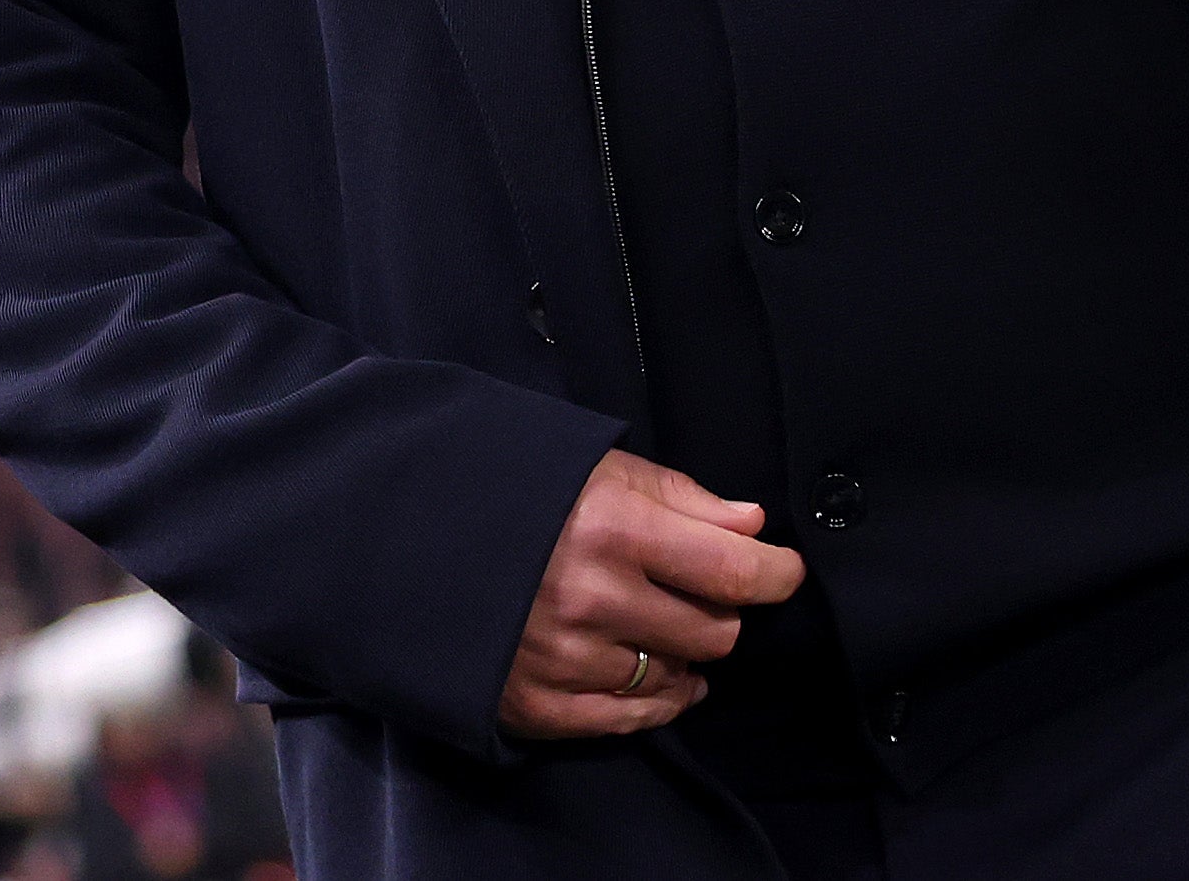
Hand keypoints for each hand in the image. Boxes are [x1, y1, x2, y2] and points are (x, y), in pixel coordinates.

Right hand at [498, 451, 805, 740]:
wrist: (404, 536)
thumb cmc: (512, 489)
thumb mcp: (596, 468)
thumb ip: (680, 497)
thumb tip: (752, 525)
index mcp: (612, 528)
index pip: (733, 572)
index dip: (775, 575)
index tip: (783, 572)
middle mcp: (592, 600)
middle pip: (713, 631)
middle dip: (722, 611)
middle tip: (702, 590)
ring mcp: (563, 659)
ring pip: (675, 677)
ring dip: (683, 654)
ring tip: (661, 625)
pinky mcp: (536, 704)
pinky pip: (628, 720)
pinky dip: (655, 700)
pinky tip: (656, 677)